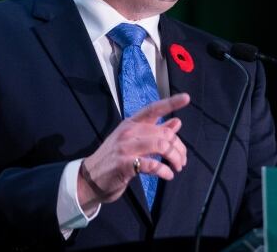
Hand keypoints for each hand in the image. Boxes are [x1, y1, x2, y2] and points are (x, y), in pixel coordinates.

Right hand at [77, 93, 189, 212]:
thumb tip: (177, 122)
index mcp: (131, 123)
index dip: (170, 103)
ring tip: (177, 167)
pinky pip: (152, 164)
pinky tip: (167, 175)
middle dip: (178, 148)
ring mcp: (125, 147)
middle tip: (182, 160)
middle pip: (164, 132)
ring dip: (175, 158)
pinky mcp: (124, 164)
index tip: (186, 98)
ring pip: (161, 145)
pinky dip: (164, 171)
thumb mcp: (133, 141)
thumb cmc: (114, 159)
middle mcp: (128, 132)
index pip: (153, 109)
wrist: (90, 179)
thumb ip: (155, 132)